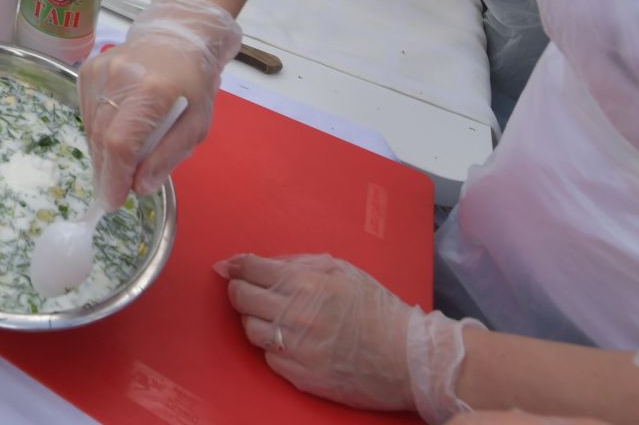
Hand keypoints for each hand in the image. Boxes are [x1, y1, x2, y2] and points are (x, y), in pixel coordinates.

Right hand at [79, 0, 241, 202]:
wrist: (178, 36)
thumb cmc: (193, 83)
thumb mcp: (197, 125)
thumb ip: (168, 156)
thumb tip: (139, 187)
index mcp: (153, 90)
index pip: (121, 142)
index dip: (114, 177)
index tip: (114, 201)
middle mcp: (120, 77)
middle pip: (102, 138)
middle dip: (106, 171)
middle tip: (113, 193)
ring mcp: (100, 70)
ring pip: (91, 127)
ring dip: (102, 153)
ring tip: (117, 164)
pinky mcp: (88, 69)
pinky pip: (87, 112)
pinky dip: (97, 132)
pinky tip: (113, 135)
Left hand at [217, 253, 474, 422]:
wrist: (410, 357)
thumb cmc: (376, 309)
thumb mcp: (341, 271)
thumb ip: (296, 263)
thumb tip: (248, 262)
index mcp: (306, 283)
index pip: (250, 269)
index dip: (236, 267)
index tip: (229, 268)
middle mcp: (296, 314)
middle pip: (241, 298)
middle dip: (241, 292)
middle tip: (253, 294)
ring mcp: (297, 348)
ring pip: (250, 330)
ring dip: (257, 322)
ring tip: (279, 320)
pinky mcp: (302, 376)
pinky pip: (268, 359)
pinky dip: (274, 349)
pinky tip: (293, 343)